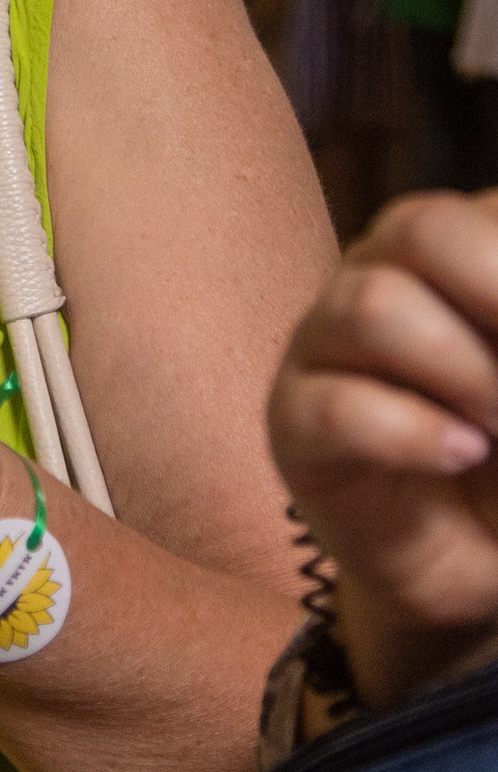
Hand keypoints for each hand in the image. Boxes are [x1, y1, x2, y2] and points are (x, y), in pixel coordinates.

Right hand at [272, 191, 497, 705]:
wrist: (468, 559)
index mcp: (447, 249)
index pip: (479, 212)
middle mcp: (380, 276)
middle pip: (419, 227)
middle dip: (496, 291)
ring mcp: (325, 345)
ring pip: (373, 305)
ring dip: (463, 371)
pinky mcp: (294, 424)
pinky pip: (335, 408)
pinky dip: (414, 432)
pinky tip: (463, 454)